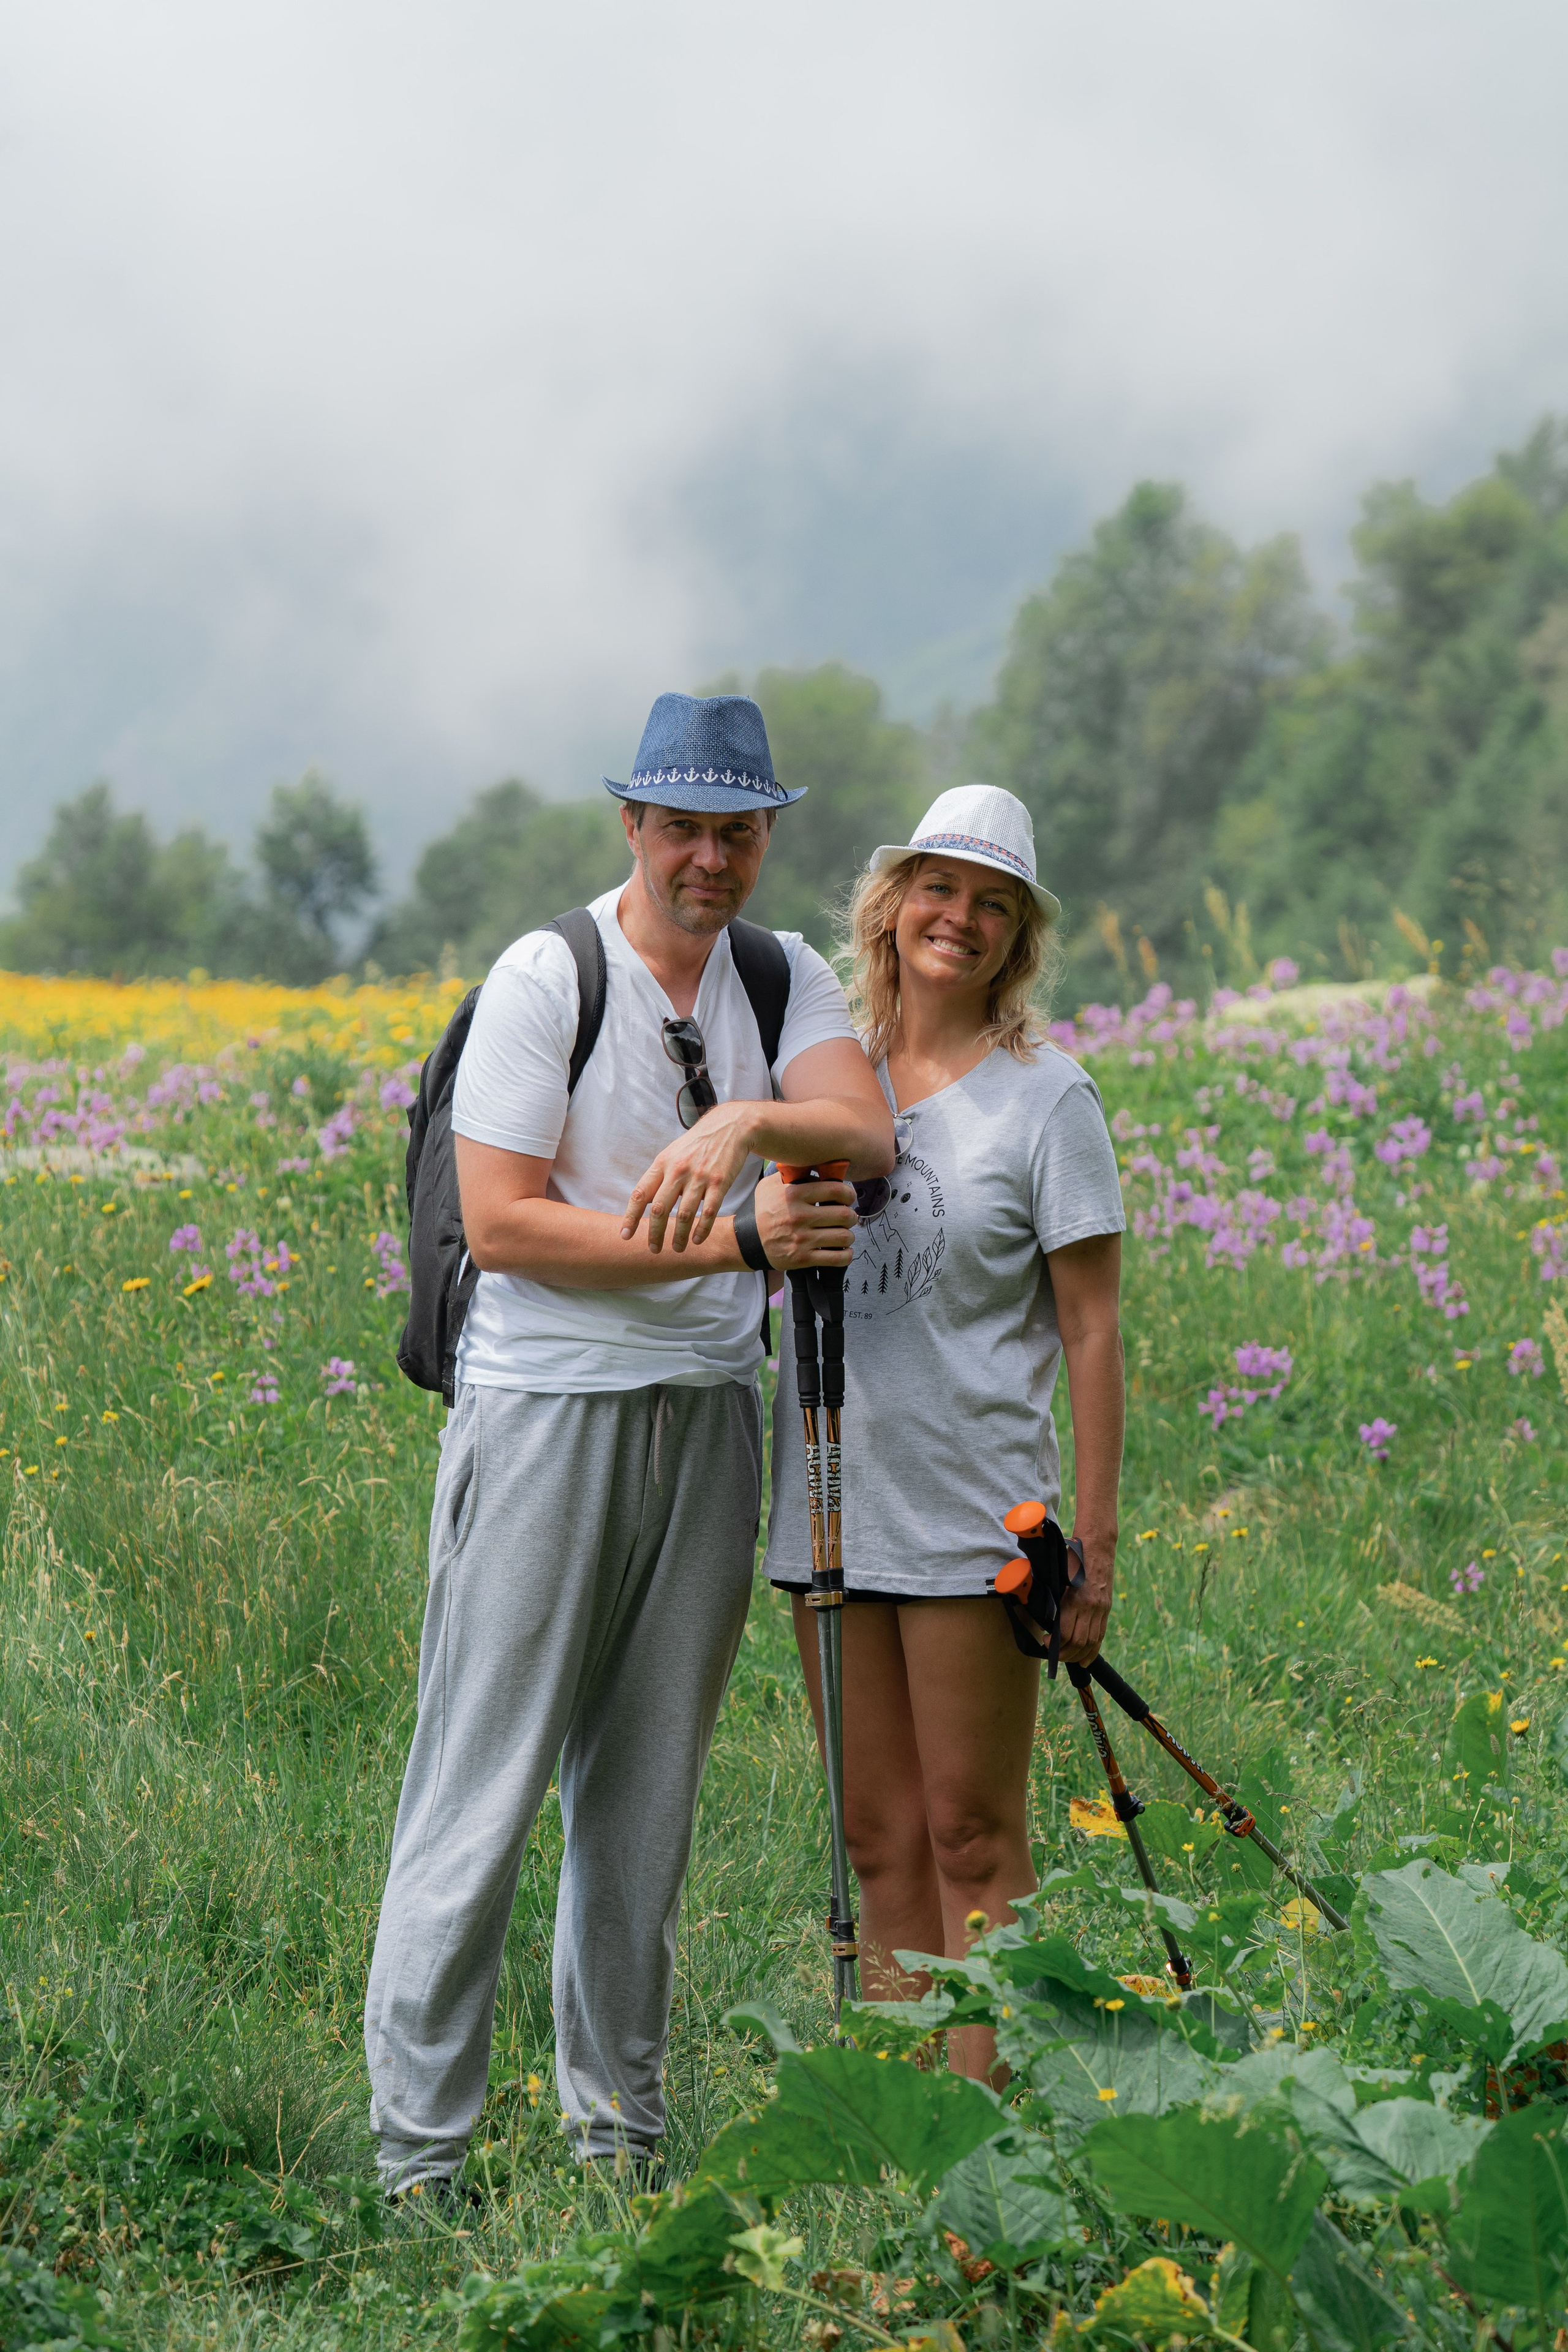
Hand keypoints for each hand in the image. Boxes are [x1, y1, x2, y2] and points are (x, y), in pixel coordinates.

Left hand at [622, 1101, 760, 1252]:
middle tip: (653, 1250)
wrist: (729, 1127)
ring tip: (677, 1249)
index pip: (640, 1194)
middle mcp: (678, 1171)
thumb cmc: (696, 1144)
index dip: (630, 1217)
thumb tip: (643, 1202)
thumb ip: (657, 1177)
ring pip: (684, 1215)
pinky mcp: (720, 1183)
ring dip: (679, 1237)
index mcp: (662, 1164)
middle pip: (660, 1209)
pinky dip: (702, 1230)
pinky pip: (709, 1212)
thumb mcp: (671, 1154)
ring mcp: (700, 1177)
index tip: (625, 1235)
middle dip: (654, 1234)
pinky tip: (697, 1240)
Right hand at [753, 1170, 855, 1270]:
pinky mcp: (802, 1258)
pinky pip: (836, 1258)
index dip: (848, 1193)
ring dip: (849, 1235)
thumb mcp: (770, 1185)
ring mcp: (801, 1239)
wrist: (747, 1240)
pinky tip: (843, 1250)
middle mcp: (799, 1216)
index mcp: (794, 1195)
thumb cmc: (763, 1210)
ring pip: (843, 1236)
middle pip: (844, 1215)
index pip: (835, 1190)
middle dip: (851, 1216)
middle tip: (847, 1217)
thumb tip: (817, 1167)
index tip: (848, 1197)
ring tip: (844, 1233)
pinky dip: (846, 1254)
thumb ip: (793, 1174)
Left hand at [1057, 1530, 1114, 1665]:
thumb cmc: (1072, 1561)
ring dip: (1078, 1655)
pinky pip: (1101, 1635)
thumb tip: (1046, 1623)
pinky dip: (1093, 1650)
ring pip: (1091, 1642)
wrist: (1097, 1548)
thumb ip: (1055, 1601)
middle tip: (1054, 1655)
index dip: (1054, 1644)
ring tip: (1067, 1659)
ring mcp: (1101, 1609)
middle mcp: (1090, 1607)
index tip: (1045, 1642)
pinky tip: (1085, 1659)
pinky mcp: (1107, 1609)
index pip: (1065, 1633)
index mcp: (1075, 1599)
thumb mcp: (1059, 1579)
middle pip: (1079, 1642)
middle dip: (1065, 1654)